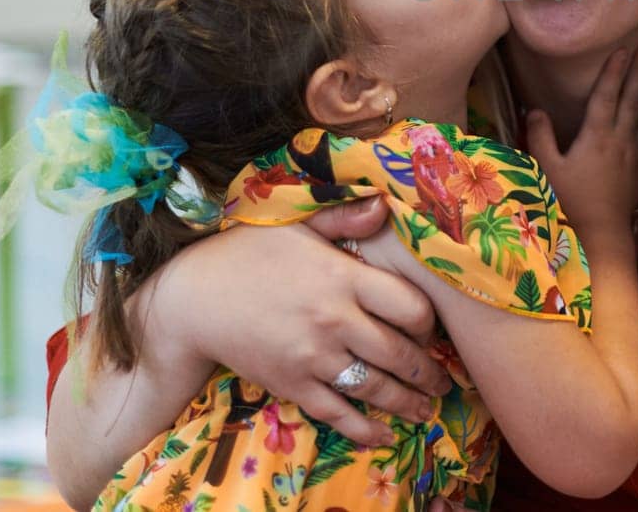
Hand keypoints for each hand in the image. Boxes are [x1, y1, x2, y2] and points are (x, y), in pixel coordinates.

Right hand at [153, 197, 453, 444]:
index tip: (432, 328)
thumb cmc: (249, 252)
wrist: (193, 298)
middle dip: (428, 372)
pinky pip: (337, 413)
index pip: (410, 307)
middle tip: (444, 381)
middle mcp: (334, 321)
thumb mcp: (297, 223)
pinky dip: (365, 428)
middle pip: (399, 354)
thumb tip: (386, 204)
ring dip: (408, 402)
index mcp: (343, 278)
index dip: (430, 322)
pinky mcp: (292, 385)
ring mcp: (313, 357)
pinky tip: (385, 434)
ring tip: (427, 408)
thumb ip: (346, 218)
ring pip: (375, 388)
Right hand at [526, 44, 637, 231]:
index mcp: (597, 135)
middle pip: (634, 99)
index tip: (623, 49)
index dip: (614, 70)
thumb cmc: (569, 202)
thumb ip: (540, 136)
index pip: (607, 95)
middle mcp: (622, 140)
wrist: (600, 235)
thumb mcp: (546, 168)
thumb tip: (534, 110)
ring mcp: (637, 156)